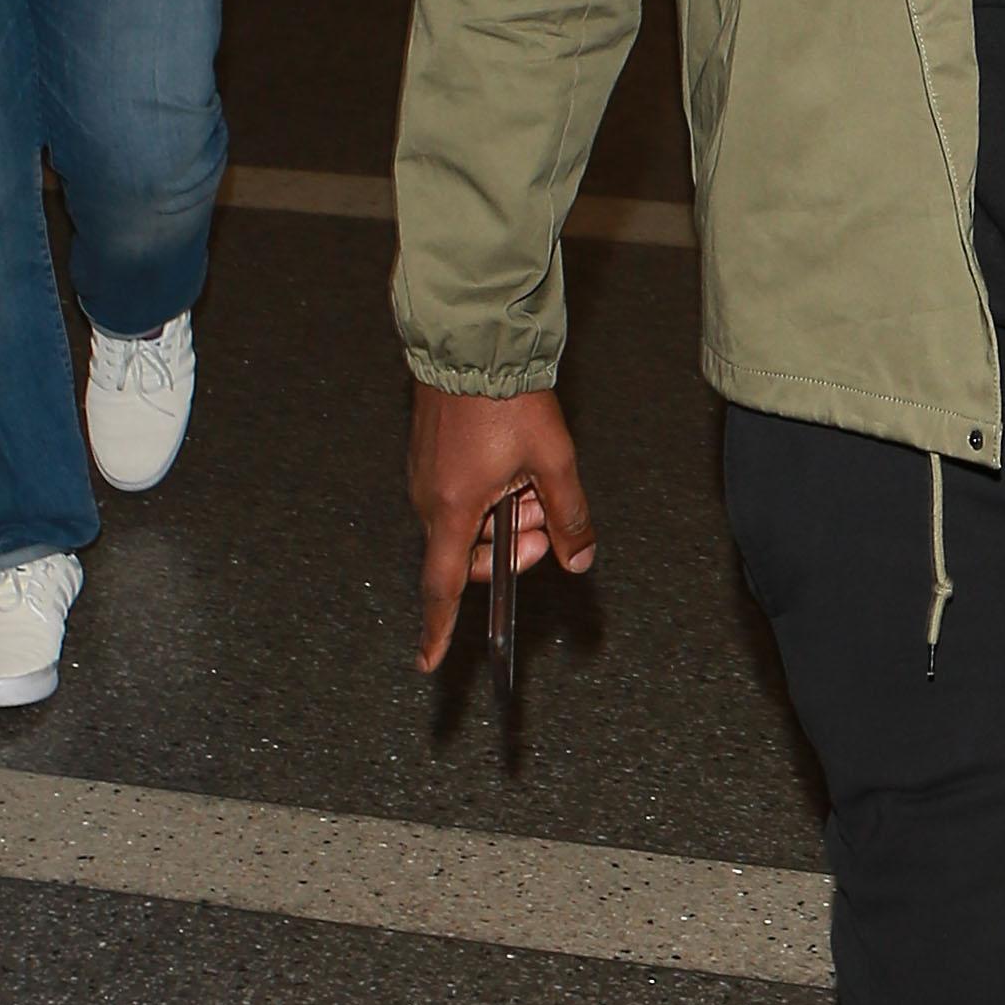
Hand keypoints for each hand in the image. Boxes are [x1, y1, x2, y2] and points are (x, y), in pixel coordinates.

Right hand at [410, 384, 595, 673]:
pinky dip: (490, 495)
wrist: (474, 343)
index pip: (443, 585)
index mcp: (453, 509)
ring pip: (468, 525)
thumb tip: (580, 559)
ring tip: (534, 482)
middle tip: (546, 527)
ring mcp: (424, 477)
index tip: (429, 661)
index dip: (438, 628)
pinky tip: (515, 466)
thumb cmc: (508, 399)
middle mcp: (428, 499)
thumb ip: (568, 516)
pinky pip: (459, 496)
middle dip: (511, 550)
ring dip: (505, 518)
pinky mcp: (428, 457)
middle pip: (466, 556)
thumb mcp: (554, 461)